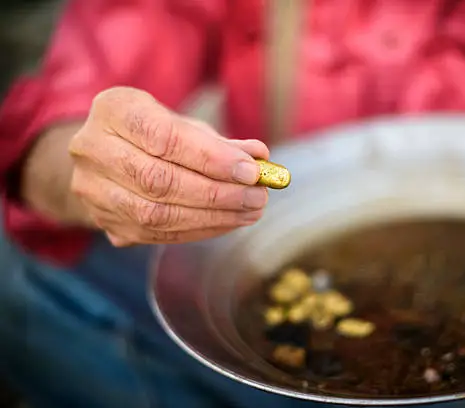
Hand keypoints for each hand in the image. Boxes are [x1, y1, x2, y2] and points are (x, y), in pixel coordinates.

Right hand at [68, 87, 269, 245]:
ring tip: (250, 211)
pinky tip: (228, 222)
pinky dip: (199, 230)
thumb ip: (221, 141)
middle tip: (258, 196)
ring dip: (212, 216)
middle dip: (217, 193)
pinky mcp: (104, 221)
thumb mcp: (185, 125)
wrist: (107, 157)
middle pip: (158, 180)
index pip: (163, 136)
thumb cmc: (156, 134)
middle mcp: (91, 148)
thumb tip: (260, 156)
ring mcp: (92, 189)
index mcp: (112, 109)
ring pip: (156, 214)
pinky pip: (156, 234)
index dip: (211, 157)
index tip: (251, 170)